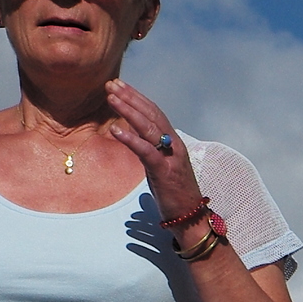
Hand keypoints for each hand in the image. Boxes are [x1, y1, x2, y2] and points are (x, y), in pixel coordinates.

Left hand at [103, 81, 206, 226]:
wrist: (190, 217)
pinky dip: (131, 138)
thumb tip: (131, 135)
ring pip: (149, 128)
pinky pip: (146, 151)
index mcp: (173, 142)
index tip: (119, 86)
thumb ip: (148, 147)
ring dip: (129, 110)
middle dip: (131, 97)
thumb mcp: (158, 164)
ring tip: (111, 98)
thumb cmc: (174, 193)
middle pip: (151, 114)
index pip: (154, 113)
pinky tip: (115, 128)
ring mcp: (171, 157)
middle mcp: (174, 145)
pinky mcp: (164, 172)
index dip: (137, 98)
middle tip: (112, 84)